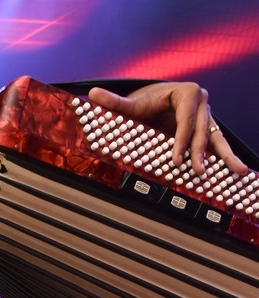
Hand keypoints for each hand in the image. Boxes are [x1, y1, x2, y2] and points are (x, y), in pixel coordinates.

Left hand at [88, 81, 247, 175]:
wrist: (156, 103)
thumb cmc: (146, 103)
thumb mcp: (131, 104)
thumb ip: (114, 102)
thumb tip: (93, 95)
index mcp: (187, 93)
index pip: (185, 119)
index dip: (182, 140)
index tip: (176, 158)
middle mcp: (202, 104)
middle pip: (201, 130)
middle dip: (199, 152)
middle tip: (197, 171)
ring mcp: (207, 118)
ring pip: (215, 138)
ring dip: (225, 157)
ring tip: (237, 171)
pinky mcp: (207, 132)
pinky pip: (217, 146)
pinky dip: (227, 159)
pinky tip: (238, 171)